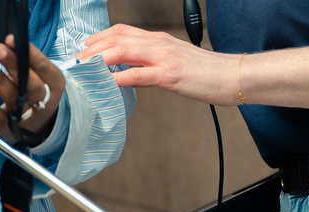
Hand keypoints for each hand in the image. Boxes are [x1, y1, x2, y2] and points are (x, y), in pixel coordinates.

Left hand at [0, 36, 65, 142]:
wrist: (40, 126)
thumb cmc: (37, 93)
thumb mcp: (40, 75)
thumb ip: (27, 60)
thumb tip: (10, 40)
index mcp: (54, 86)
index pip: (44, 68)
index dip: (29, 53)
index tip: (12, 40)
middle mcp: (43, 103)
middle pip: (31, 85)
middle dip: (14, 65)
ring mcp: (28, 118)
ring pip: (16, 100)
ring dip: (1, 82)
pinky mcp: (11, 130)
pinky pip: (1, 120)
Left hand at [77, 24, 240, 105]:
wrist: (231, 76)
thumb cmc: (204, 73)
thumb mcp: (174, 62)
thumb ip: (152, 63)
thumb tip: (130, 72)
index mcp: (159, 39)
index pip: (122, 31)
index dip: (100, 38)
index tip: (85, 48)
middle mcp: (158, 44)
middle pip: (118, 38)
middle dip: (93, 48)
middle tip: (77, 59)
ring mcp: (164, 58)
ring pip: (124, 51)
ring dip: (100, 60)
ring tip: (85, 69)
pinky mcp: (170, 75)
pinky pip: (138, 75)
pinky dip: (119, 78)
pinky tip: (106, 83)